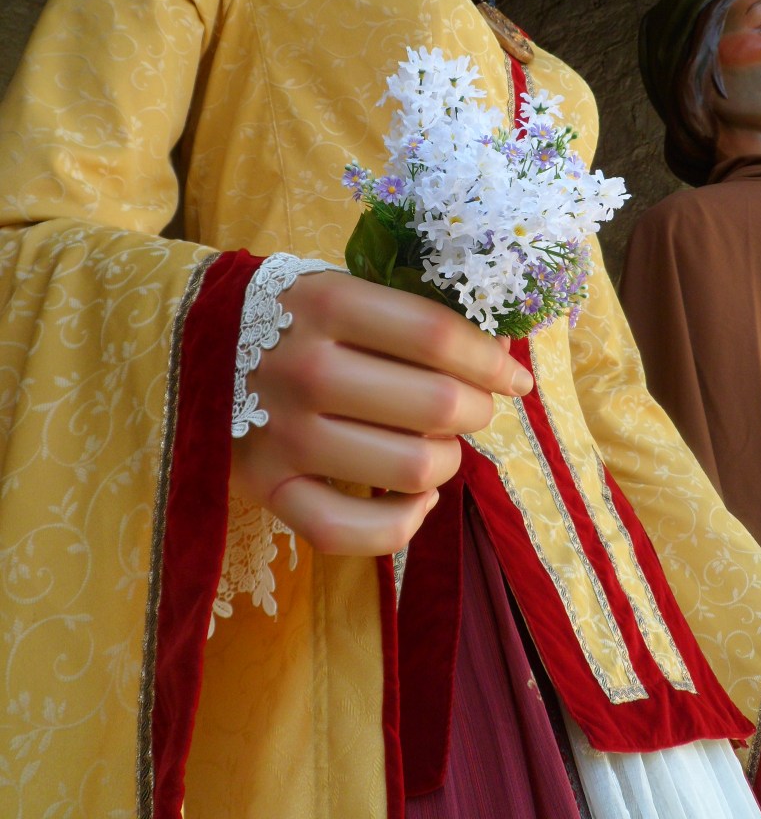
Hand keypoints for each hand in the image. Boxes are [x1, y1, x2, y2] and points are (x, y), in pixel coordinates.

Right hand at [230, 271, 532, 556]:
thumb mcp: (338, 288)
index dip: (491, 360)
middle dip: (477, 410)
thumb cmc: (287, 316)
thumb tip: (499, 353)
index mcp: (325, 304)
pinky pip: (351, 531)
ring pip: (410, 468)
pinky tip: (417, 499)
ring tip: (438, 446)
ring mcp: (282, 433)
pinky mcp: (265, 487)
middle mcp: (304, 368)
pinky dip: (403, 523)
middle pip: (434, 405)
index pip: (435, 336)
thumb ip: (407, 314)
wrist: (185, 344)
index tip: (515, 377)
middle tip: (471, 407)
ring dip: (447, 461)